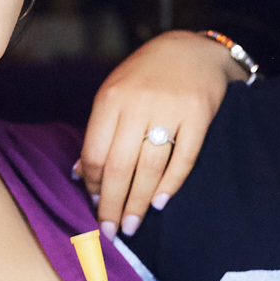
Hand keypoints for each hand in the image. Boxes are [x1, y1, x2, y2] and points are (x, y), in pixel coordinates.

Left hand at [80, 32, 245, 237]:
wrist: (193, 50)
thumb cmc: (146, 77)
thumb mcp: (115, 95)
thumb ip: (99, 132)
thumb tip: (81, 175)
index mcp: (112, 98)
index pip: (95, 152)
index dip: (93, 185)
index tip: (94, 205)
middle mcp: (139, 103)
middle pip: (119, 166)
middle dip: (112, 204)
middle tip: (110, 230)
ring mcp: (170, 109)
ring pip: (150, 167)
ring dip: (139, 202)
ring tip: (131, 225)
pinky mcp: (199, 115)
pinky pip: (184, 159)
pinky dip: (171, 184)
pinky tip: (160, 202)